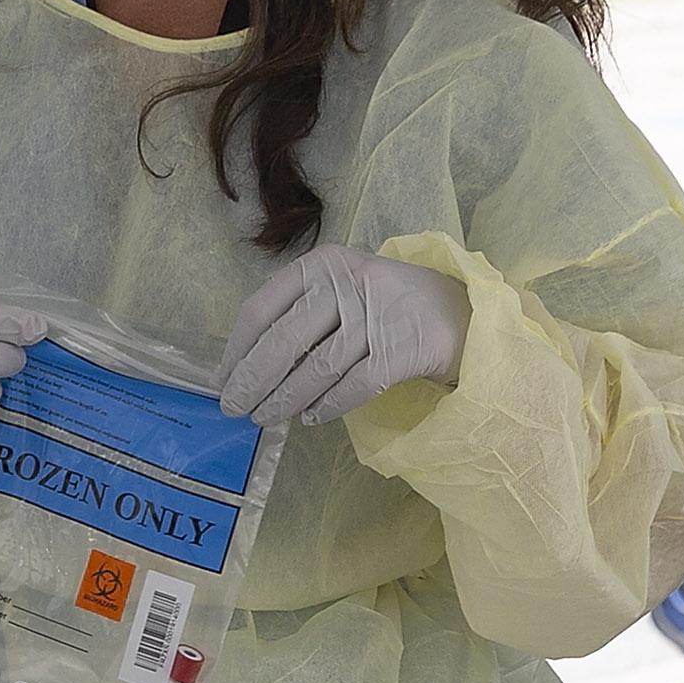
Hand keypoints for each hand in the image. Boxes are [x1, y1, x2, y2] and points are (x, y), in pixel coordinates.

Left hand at [217, 243, 468, 426]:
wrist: (460, 313)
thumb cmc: (388, 304)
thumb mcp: (342, 289)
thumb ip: (300, 314)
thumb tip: (248, 365)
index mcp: (323, 265)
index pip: (263, 307)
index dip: (237, 349)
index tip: (223, 379)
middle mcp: (347, 284)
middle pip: (284, 339)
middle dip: (253, 380)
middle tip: (234, 408)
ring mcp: (376, 316)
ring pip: (316, 366)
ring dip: (285, 399)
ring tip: (267, 417)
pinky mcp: (400, 350)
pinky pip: (352, 386)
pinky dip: (327, 405)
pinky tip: (310, 418)